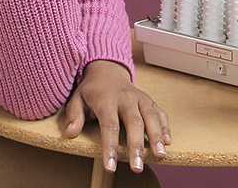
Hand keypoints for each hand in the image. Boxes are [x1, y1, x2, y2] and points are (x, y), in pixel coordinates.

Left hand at [64, 59, 170, 173]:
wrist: (107, 70)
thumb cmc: (92, 90)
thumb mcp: (77, 98)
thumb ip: (74, 115)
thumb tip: (70, 133)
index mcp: (106, 98)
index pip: (109, 124)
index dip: (110, 146)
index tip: (110, 166)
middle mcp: (125, 97)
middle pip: (133, 122)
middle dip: (136, 146)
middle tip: (137, 167)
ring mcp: (139, 97)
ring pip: (150, 116)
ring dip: (156, 136)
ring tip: (159, 156)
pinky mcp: (149, 100)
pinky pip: (159, 112)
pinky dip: (165, 126)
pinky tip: (168, 142)